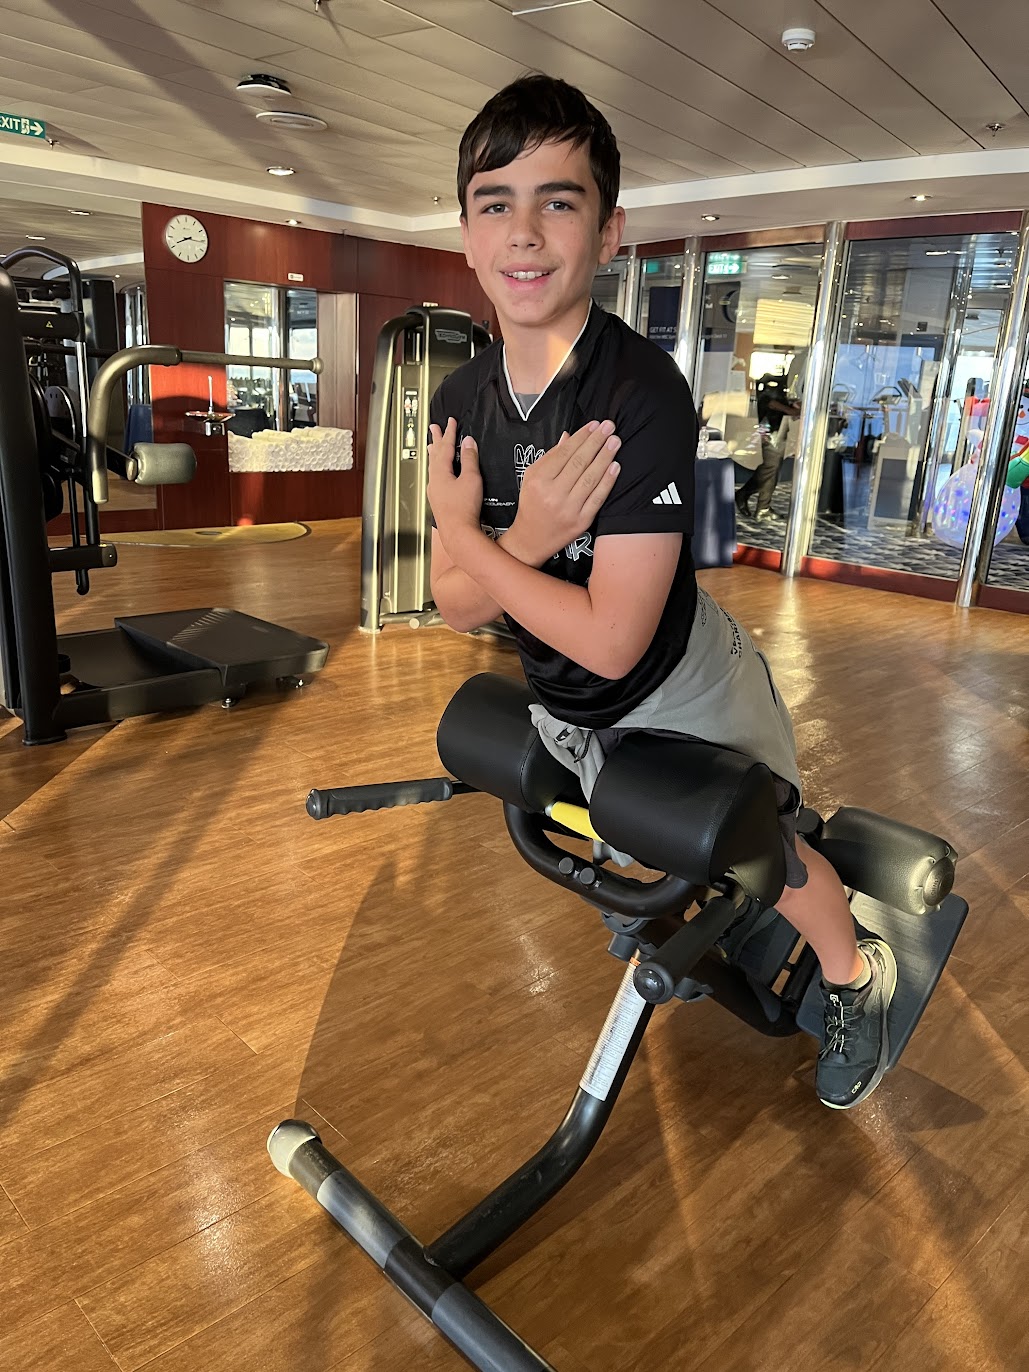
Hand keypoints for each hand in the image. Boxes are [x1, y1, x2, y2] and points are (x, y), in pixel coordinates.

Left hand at [427, 418, 483, 553]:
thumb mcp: (471, 479)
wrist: (458, 534)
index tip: (451, 421)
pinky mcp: (439, 501)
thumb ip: (469, 459)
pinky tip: (439, 473)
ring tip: (432, 446)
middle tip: (433, 427)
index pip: (445, 447)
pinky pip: (436, 478)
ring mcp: (435, 492)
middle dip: (436, 440)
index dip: (449, 433)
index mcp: (440, 473)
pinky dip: (437, 468)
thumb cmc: (464, 509)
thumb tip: (468, 443)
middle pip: (434, 455)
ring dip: (434, 454)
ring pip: (433, 467)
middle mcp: (434, 481)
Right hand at [512, 420, 620, 562]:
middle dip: (596, 441)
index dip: (581, 437)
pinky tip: (615, 466)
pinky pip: (598, 497)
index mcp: (539, 480)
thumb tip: (568, 437)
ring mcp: (568, 508)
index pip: (564, 452)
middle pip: (579, 462)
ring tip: (615, 441)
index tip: (594, 425)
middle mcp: (553, 494)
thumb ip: (550, 457)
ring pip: (590, 477)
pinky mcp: (581, 521)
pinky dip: (608, 481)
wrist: (531, 540)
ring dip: (605, 457)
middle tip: (609, 427)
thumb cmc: (532, 505)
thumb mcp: (531, 478)